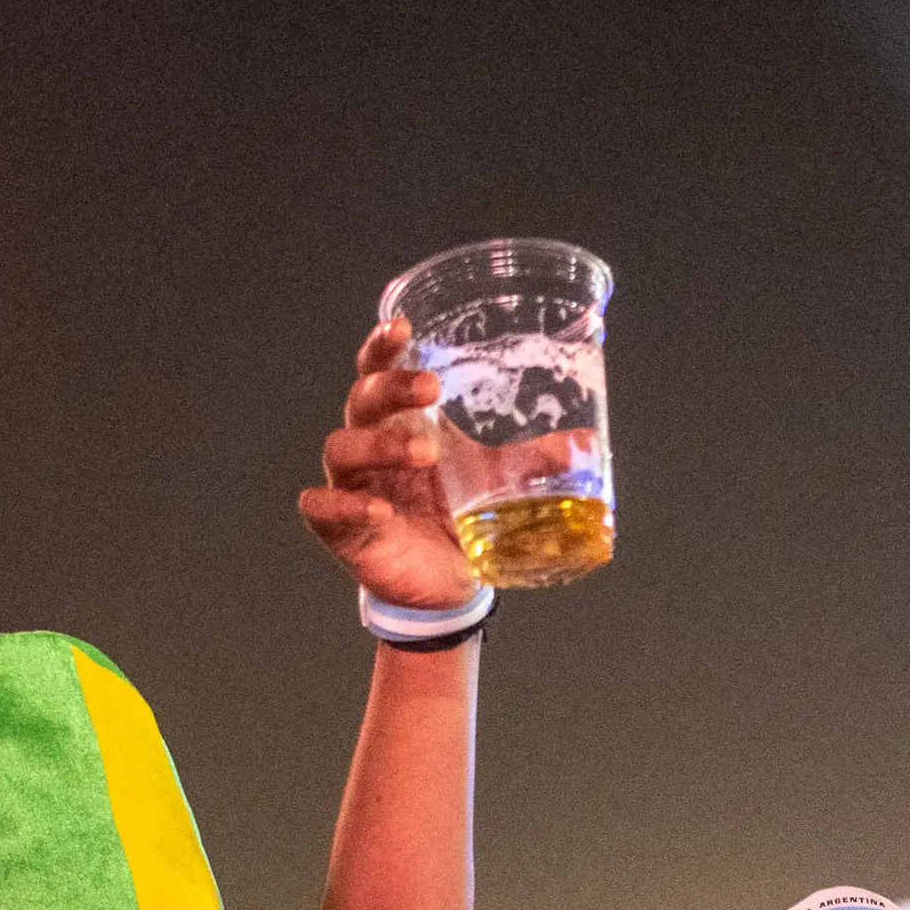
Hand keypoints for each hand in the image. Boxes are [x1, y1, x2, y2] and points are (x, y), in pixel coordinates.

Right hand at [297, 321, 568, 614]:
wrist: (445, 582)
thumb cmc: (456, 515)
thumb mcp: (497, 483)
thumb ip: (534, 462)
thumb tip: (585, 444)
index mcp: (401, 422)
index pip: (380, 371)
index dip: (383, 347)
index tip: (402, 327)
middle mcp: (369, 445)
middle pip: (362, 400)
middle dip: (391, 388)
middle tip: (430, 390)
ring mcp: (351, 485)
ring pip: (342, 448)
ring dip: (378, 443)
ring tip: (423, 452)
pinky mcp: (340, 527)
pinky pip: (324, 507)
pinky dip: (347, 505)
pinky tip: (380, 509)